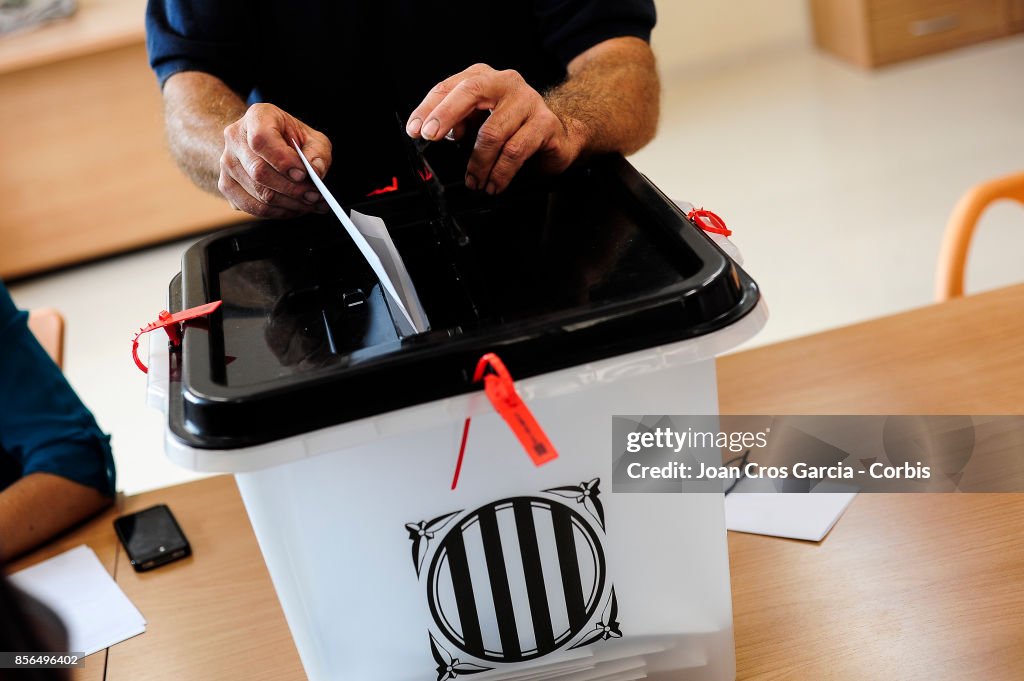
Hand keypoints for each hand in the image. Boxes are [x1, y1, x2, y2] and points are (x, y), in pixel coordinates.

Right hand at [219, 103, 332, 217]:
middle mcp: (235, 137)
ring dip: (290, 204)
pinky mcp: (227, 185)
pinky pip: (253, 207)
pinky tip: (295, 209)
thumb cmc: (290, 139)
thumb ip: (318, 152)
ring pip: (258, 193)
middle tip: (315, 196)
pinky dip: (278, 212)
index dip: (282, 160)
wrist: (263, 142)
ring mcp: (227, 163)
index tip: (302, 174)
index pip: (261, 139)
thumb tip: (316, 171)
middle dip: (292, 189)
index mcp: (257, 117)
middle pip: (259, 172)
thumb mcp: (312, 137)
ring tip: (311, 204)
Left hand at [406, 64, 585, 194]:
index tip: (415, 130)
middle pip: (472, 91)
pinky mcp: (545, 124)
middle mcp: (506, 84)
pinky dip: (500, 172)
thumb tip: (438, 132)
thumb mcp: (480, 122)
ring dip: (478, 162)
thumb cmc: (514, 129)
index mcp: (485, 78)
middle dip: (446, 115)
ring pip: (493, 131)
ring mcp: (528, 101)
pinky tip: (493, 184)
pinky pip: (515, 151)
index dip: (429, 107)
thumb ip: (459, 122)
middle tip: (430, 137)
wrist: (559, 136)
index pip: (450, 87)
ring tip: (473, 181)